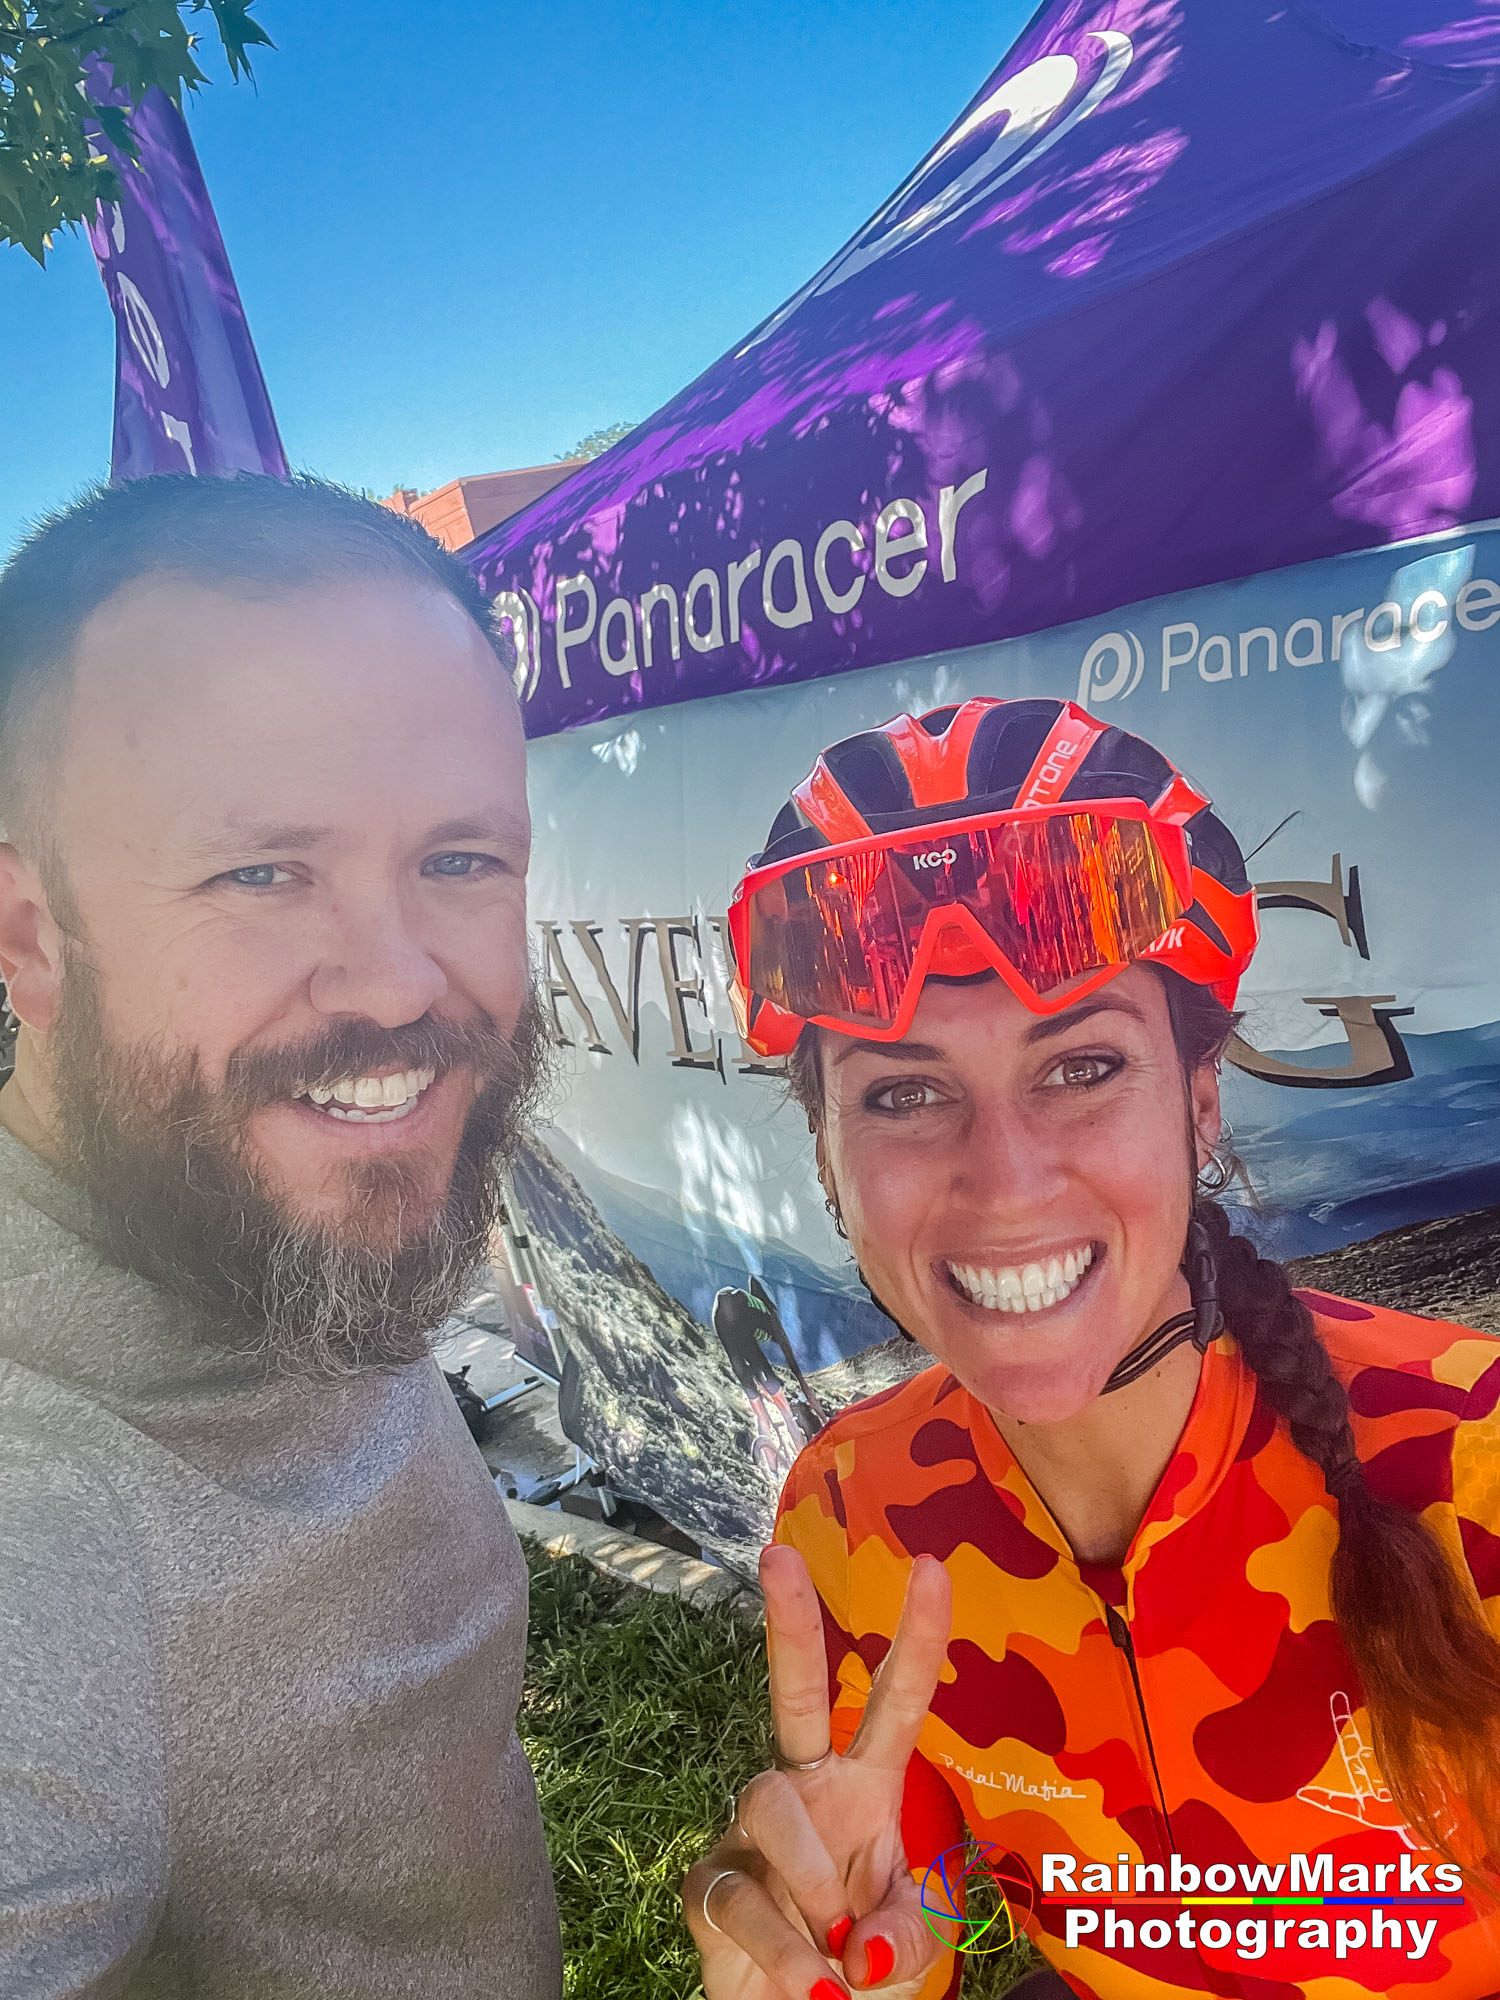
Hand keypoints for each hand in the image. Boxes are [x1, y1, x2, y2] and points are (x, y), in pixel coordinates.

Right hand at [683, 1546, 953, 1998]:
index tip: (928, 1567)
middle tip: (778, 1556)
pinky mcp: (711, 1884)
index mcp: (868, 1787)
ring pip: (773, 1806)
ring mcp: (752, 1832)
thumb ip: (904, 1933)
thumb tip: (855, 1939)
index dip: (917, 1636)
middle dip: (791, 1623)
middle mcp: (809, 1790)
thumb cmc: (863, 1967)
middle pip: (797, 1692)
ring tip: (835, 1949)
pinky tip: (810, 1984)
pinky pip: (742, 1897)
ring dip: (813, 1881)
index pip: (896, 1700)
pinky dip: (785, 1951)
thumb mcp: (912, 1949)